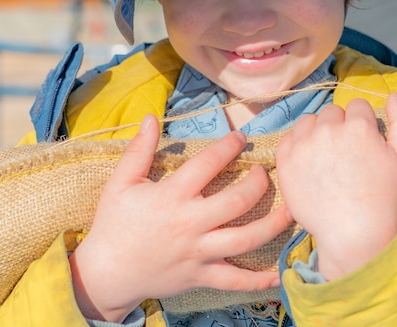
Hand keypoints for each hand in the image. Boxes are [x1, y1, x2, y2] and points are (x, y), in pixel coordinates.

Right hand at [69, 115, 292, 322]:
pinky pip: (236, 280)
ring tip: (290, 209)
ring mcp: (199, 253)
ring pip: (245, 239)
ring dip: (273, 224)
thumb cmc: (113, 224)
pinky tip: (281, 272)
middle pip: (237, 201)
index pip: (208, 164)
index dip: (229, 146)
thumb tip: (151, 117)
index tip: (241, 137)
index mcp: (172, 197)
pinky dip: (260, 279)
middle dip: (258, 183)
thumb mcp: (121, 182)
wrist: (106, 272)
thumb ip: (140, 150)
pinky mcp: (202, 276)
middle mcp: (190, 224)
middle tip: (264, 172)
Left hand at [276, 93, 396, 279]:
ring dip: (317, 132)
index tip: (364, 144)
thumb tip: (392, 94)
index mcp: (358, 126)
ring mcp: (303, 145)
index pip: (358, 106)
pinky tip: (310, 163)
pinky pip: (288, 137)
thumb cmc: (385, 198)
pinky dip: (298, 145)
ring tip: (327, 158)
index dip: (363, 124)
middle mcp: (328, 129)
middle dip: (340, 126)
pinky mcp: (285, 160)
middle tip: (346, 155)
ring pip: (309, 121)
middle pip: (332, 112)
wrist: (354, 233)